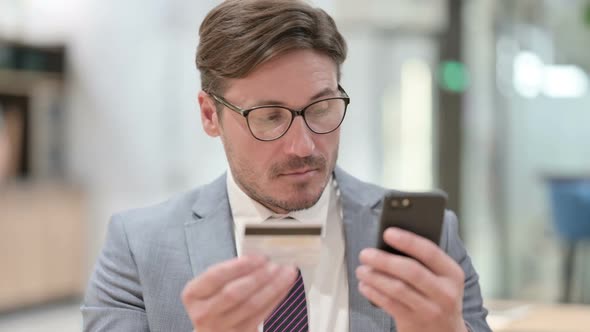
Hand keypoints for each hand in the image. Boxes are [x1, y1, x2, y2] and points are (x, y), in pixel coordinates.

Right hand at [181, 255, 297, 331]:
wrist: (212, 331)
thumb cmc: (214, 301)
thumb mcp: (211, 286)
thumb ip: (230, 272)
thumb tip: (260, 257)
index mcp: (193, 294)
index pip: (215, 276)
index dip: (238, 266)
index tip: (258, 257)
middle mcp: (204, 313)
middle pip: (234, 293)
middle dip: (258, 276)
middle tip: (275, 264)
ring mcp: (221, 327)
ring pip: (252, 305)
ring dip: (273, 286)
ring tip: (286, 272)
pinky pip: (262, 314)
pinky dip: (276, 297)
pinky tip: (284, 286)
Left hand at [356, 228, 467, 331]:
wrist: (445, 331)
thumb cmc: (437, 295)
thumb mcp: (441, 277)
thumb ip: (423, 261)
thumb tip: (390, 242)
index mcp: (452, 273)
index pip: (430, 252)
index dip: (408, 241)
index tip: (388, 232)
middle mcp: (444, 292)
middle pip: (411, 271)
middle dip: (384, 260)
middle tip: (365, 254)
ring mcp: (430, 309)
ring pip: (397, 288)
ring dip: (375, 277)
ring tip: (361, 270)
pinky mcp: (414, 322)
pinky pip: (389, 304)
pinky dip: (373, 293)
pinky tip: (365, 286)